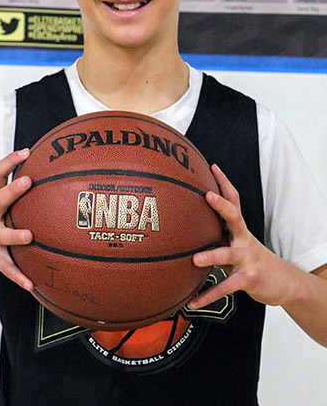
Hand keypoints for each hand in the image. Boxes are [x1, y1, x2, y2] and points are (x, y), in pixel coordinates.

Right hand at [0, 149, 33, 290]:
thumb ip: (11, 191)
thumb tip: (44, 174)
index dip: (10, 161)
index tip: (27, 151)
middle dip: (13, 190)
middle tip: (28, 181)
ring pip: (2, 235)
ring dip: (16, 235)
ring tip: (30, 236)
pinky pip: (6, 267)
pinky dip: (19, 276)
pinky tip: (31, 283)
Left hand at [188, 164, 293, 309]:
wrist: (284, 282)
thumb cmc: (252, 260)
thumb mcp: (238, 243)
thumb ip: (217, 234)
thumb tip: (186, 225)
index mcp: (239, 229)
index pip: (233, 200)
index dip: (224, 183)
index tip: (212, 167)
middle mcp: (244, 239)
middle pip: (234, 216)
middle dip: (221, 205)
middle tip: (206, 195)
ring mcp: (247, 258)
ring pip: (228, 254)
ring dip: (211, 255)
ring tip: (195, 259)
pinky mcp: (248, 279)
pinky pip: (225, 287)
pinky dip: (207, 296)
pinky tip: (191, 302)